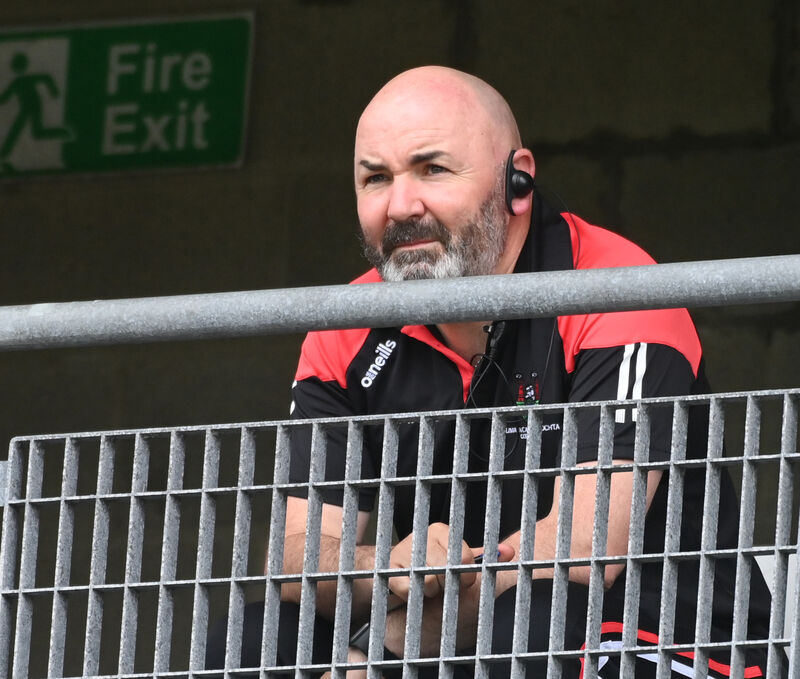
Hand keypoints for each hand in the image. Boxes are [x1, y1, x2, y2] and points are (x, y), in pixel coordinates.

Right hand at [384, 542, 515, 655]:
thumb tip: (509, 552)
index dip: (466, 574)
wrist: (393, 575)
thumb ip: (481, 557)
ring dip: (431, 590)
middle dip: (448, 583)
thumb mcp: (456, 560)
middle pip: (447, 570)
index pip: (464, 556)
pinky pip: (411, 589)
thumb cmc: (430, 567)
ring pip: (430, 581)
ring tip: (426, 584)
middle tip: (442, 583)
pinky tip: (412, 588)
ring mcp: (403, 551)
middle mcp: (421, 536)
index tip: (460, 577)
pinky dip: (415, 595)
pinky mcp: (389, 569)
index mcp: (440, 530)